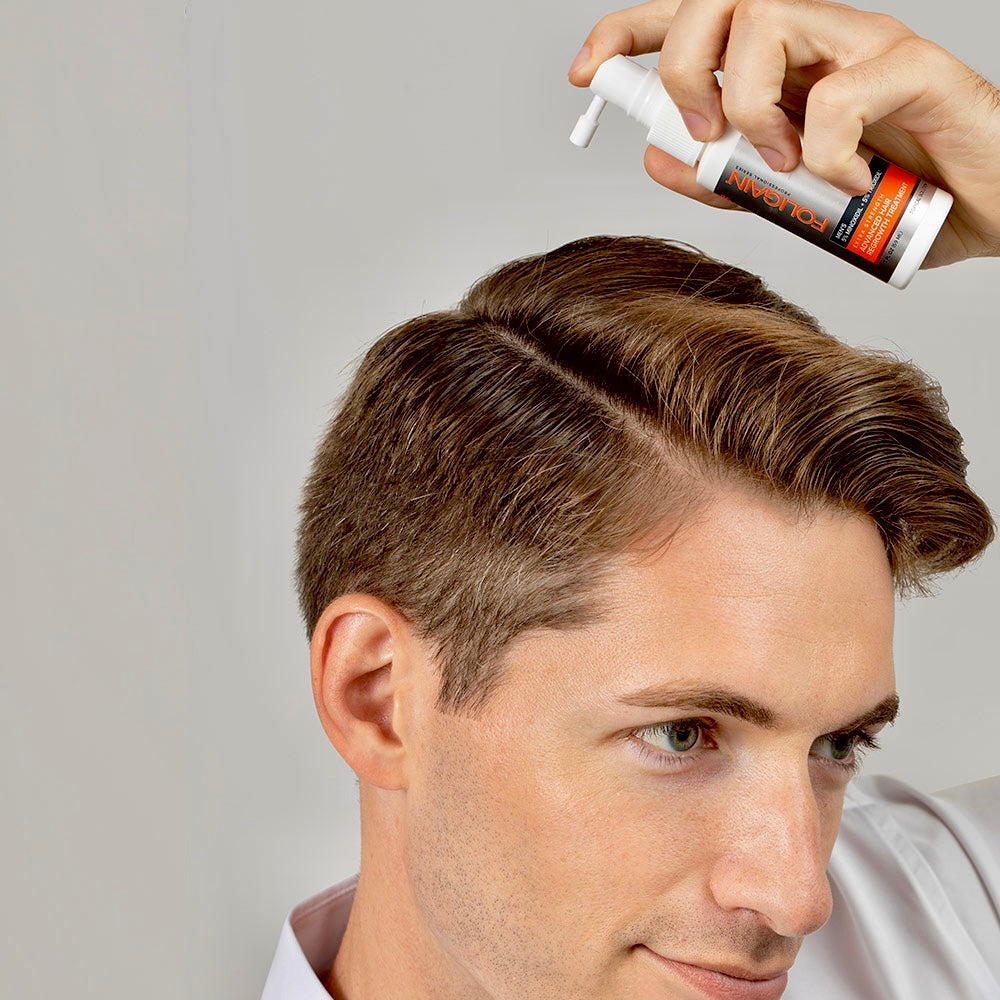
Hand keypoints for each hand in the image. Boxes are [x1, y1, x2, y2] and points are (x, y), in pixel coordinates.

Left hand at [568, 0, 999, 266]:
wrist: (986, 209)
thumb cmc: (891, 197)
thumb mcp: (786, 198)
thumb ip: (722, 177)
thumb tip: (656, 157)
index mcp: (778, 62)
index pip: (692, 18)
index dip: (628, 32)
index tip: (586, 72)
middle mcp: (817, 38)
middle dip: (684, 68)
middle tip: (703, 136)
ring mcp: (866, 45)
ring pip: (770, 17)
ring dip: (749, 103)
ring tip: (779, 162)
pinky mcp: (916, 68)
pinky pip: (842, 91)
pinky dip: (825, 151)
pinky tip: (845, 182)